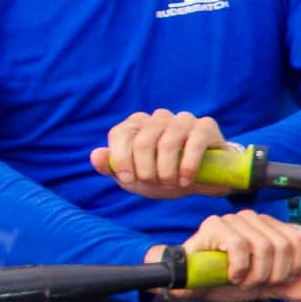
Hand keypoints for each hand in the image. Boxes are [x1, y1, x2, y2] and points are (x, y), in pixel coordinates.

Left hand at [90, 109, 233, 198]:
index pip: (119, 134)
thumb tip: (95, 155)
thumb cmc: (161, 176)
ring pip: (167, 143)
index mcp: (135, 125)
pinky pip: (194, 143)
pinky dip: (187, 166)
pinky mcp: (205, 126)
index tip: (128, 179)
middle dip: (146, 170)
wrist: (200, 181)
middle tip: (155, 184)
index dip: (121, 158)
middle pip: (143, 142)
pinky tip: (186, 181)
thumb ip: (112, 167)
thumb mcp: (133, 178)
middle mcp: (157, 117)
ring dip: (167, 171)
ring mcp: (182, 119)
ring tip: (171, 184)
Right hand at [152, 210, 300, 301]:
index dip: (294, 265)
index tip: (277, 281)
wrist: (189, 284)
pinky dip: (240, 268)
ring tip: (241, 280)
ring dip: (256, 274)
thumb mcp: (261, 286)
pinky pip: (241, 247)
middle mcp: (251, 218)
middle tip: (255, 284)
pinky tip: (231, 275)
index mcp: (266, 227)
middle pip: (283, 245)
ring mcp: (232, 220)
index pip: (297, 239)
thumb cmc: (221, 280)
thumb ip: (287, 287)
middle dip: (273, 274)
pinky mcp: (215, 226)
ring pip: (265, 247)